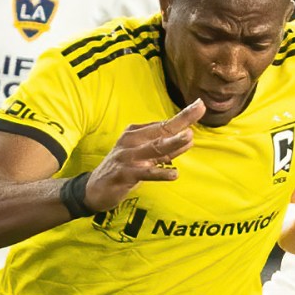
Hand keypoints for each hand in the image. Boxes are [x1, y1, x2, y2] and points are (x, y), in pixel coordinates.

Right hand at [83, 99, 204, 211]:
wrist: (94, 189)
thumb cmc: (123, 170)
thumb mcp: (146, 157)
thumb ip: (167, 149)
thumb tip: (190, 137)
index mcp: (136, 133)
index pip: (164, 124)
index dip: (183, 115)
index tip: (200, 104)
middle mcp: (131, 141)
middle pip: (161, 130)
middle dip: (181, 120)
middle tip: (199, 108)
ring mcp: (127, 157)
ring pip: (154, 148)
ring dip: (172, 143)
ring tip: (189, 137)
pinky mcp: (123, 174)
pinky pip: (144, 173)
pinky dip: (159, 173)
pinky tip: (174, 174)